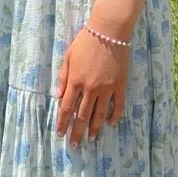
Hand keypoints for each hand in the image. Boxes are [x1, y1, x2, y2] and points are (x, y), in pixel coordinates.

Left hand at [55, 26, 128, 145]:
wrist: (108, 32)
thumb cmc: (85, 42)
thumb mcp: (68, 57)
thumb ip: (63, 78)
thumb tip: (57, 97)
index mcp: (75, 81)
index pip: (66, 108)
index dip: (63, 122)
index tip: (60, 133)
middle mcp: (90, 88)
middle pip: (82, 115)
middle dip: (77, 132)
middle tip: (74, 145)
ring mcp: (107, 88)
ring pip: (99, 114)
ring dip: (94, 128)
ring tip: (91, 139)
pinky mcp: (120, 85)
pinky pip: (118, 105)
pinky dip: (114, 116)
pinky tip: (110, 124)